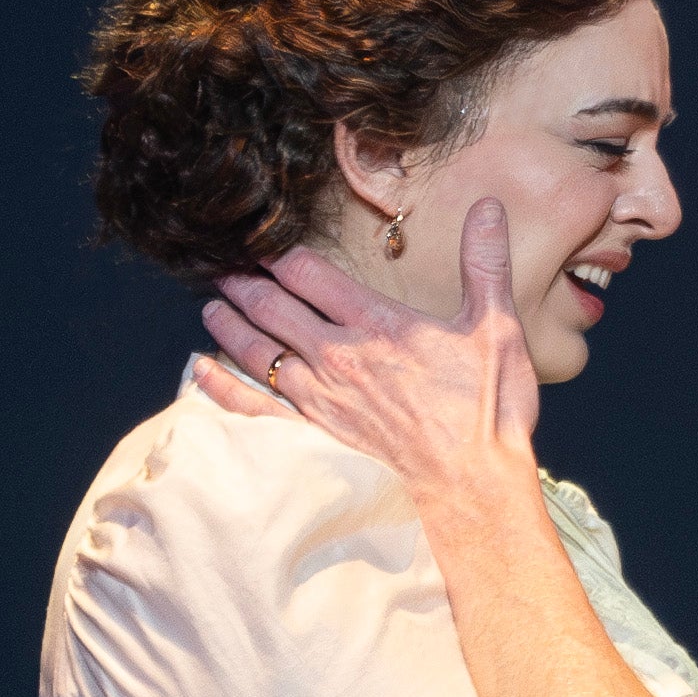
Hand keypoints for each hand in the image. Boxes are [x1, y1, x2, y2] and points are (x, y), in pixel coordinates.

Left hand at [203, 204, 542, 508]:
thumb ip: (485, 264)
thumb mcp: (496, 330)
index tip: (262, 241)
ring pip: (259, 352)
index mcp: (378, 324)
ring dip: (231, 325)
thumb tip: (488, 207)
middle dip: (246, 283)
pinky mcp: (314, 437)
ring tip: (213, 306)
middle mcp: (339, 357)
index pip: (311, 275)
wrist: (472, 490)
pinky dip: (223, 389)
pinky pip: (255, 408)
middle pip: (274, 308)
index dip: (281, 254)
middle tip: (224, 267)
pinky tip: (201, 373)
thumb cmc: (486, 414)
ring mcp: (321, 400)